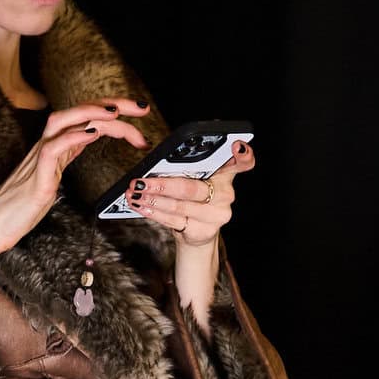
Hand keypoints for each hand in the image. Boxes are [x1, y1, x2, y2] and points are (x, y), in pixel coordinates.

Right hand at [0, 100, 149, 304]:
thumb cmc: (19, 210)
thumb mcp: (51, 180)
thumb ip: (66, 160)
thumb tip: (84, 147)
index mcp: (55, 148)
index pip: (86, 119)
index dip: (113, 111)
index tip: (139, 114)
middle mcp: (46, 147)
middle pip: (79, 112)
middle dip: (113, 105)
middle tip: (142, 107)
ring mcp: (38, 160)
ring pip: (64, 121)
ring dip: (92, 113)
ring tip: (117, 112)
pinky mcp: (35, 179)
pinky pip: (52, 150)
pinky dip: (73, 138)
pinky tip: (91, 134)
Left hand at [127, 138, 253, 246]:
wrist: (197, 232)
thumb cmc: (194, 198)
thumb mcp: (196, 178)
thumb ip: (188, 168)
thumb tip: (154, 162)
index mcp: (227, 175)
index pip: (244, 163)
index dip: (243, 154)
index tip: (235, 146)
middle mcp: (226, 195)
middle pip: (193, 188)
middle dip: (161, 185)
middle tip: (140, 182)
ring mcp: (216, 215)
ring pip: (179, 206)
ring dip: (152, 199)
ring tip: (134, 193)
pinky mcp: (203, 231)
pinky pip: (173, 220)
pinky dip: (153, 212)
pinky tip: (141, 206)